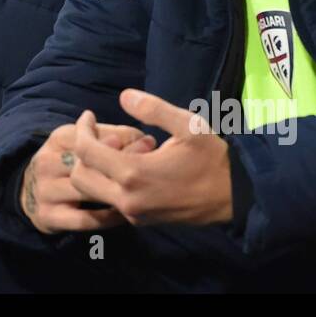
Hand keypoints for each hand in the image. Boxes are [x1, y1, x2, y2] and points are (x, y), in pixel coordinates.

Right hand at [19, 121, 153, 233]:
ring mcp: (45, 190)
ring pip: (87, 190)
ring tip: (140, 191)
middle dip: (124, 164)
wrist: (32, 192)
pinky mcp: (48, 216)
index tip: (149, 143)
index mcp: (59, 138)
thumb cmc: (70, 162)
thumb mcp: (84, 142)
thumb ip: (114, 137)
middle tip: (150, 167)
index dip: (125, 138)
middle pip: (90, 162)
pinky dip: (108, 217)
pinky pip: (86, 219)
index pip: (94, 135)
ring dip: (117, 192)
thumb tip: (148, 141)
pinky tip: (124, 213)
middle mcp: (47, 162)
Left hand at [68, 89, 232, 227]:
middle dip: (84, 153)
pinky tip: (132, 166)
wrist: (235, 196)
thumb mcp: (188, 125)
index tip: (88, 116)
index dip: (82, 129)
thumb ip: (153, 109)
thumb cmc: (211, 157)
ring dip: (97, 169)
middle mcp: (127, 199)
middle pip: (80, 176)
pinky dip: (109, 183)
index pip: (85, 152)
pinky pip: (110, 201)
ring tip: (123, 150)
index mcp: (134, 174)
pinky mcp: (140, 221)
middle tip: (108, 136)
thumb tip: (123, 96)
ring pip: (92, 192)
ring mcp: (133, 213)